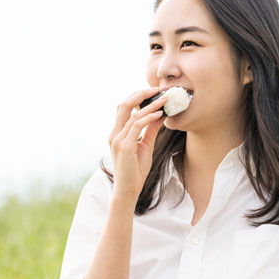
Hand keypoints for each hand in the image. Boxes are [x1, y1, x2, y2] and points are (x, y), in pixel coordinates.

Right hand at [107, 86, 166, 204]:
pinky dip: (148, 117)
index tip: (152, 92)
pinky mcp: (124, 146)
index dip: (136, 97)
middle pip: (123, 105)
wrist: (128, 190)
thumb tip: (159, 115)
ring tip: (164, 99)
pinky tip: (160, 114)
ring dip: (150, 104)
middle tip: (157, 89)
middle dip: (140, 94)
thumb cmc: (135, 171)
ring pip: (132, 114)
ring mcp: (117, 140)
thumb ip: (150, 131)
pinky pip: (136, 126)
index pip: (123, 108)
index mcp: (116, 133)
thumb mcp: (145, 147)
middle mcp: (114, 134)